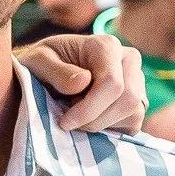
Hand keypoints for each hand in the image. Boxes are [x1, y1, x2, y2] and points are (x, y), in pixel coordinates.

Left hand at [18, 31, 146, 132]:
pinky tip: (89, 120)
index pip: (112, 84)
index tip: (65, 122)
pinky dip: (109, 129)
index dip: (89, 110)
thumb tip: (83, 81)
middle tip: (68, 121)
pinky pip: (133, 123)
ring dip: (101, 125)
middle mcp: (128, 60)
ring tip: (77, 113)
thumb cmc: (42, 63)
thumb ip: (57, 71)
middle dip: (95, 120)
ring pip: (133, 114)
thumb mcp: (37, 62)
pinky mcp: (138, 100)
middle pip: (127, 101)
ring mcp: (137, 80)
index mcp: (106, 46)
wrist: (48, 69)